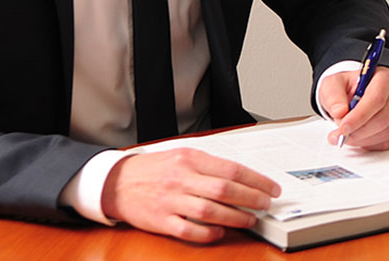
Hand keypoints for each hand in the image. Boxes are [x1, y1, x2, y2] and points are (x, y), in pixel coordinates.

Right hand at [100, 149, 280, 242]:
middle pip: (225, 190)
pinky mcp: (161, 221)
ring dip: (235, 217)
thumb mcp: (182, 155)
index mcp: (189, 159)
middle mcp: (181, 179)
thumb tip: (243, 178)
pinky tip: (220, 232)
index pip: (231, 170)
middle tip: (266, 204)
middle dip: (252, 198)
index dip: (256, 181)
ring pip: (210, 211)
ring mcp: (171, 201)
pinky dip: (209, 233)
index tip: (271, 188)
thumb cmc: (155, 170)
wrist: (117, 182)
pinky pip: (190, 230)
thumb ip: (210, 166)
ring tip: (250, 219)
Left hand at [320, 66, 388, 150]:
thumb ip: (333, 96)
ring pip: (385, 133)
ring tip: (345, 136)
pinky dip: (369, 144)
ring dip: (362, 139)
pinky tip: (358, 137)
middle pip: (383, 118)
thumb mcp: (332, 85)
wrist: (351, 96)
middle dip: (359, 131)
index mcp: (383, 78)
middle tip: (340, 135)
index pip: (376, 99)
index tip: (344, 127)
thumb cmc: (346, 88)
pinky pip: (386, 142)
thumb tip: (339, 111)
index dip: (360, 116)